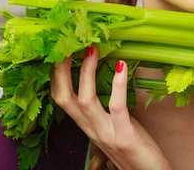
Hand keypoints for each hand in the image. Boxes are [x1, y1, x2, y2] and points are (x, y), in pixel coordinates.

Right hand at [51, 46, 170, 169]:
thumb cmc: (137, 149)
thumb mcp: (116, 124)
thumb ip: (108, 105)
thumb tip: (112, 71)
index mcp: (87, 125)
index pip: (61, 98)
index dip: (56, 75)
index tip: (60, 49)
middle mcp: (91, 130)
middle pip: (64, 98)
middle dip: (61, 70)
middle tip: (66, 44)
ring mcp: (106, 134)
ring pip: (85, 101)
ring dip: (86, 73)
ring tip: (91, 49)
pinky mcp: (124, 138)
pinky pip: (117, 108)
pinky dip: (118, 85)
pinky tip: (122, 66)